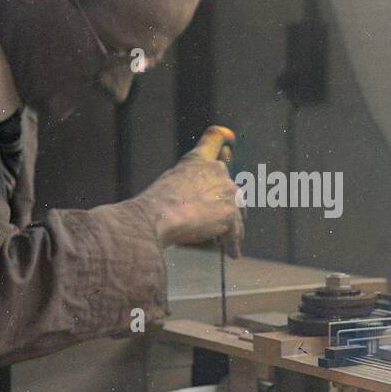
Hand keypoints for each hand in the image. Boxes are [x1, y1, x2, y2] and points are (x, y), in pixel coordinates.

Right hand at [134, 126, 242, 255]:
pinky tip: (231, 253)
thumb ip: (188, 187)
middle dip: (225, 208)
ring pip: (236, 213)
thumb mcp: (169, 186)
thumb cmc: (154, 206)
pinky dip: (232, 243)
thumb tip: (196, 204)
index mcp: (197, 160)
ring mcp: (226, 191)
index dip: (224, 138)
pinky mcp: (231, 212)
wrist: (155, 217)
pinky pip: (235, 232)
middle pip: (230, 189)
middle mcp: (216, 170)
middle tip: (213, 224)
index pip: (214, 138)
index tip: (231, 139)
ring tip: (224, 244)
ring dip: (230, 229)